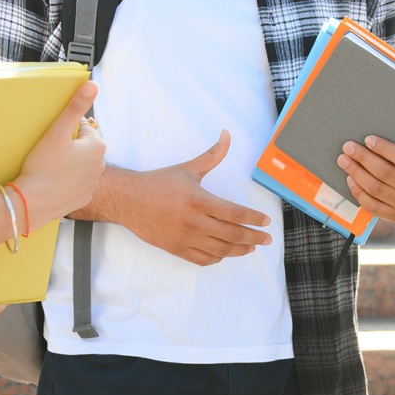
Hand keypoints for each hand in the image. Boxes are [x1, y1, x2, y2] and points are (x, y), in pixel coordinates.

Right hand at [13, 83, 104, 223]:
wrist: (32, 203)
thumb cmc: (43, 167)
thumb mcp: (57, 131)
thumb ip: (75, 107)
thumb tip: (92, 84)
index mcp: (97, 146)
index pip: (80, 127)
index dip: (63, 131)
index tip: (51, 140)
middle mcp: (101, 166)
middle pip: (81, 146)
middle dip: (67, 147)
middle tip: (48, 154)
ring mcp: (93, 184)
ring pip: (79, 165)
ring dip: (68, 164)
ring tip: (49, 168)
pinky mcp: (84, 198)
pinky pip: (75, 183)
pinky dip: (66, 181)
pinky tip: (53, 182)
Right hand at [91, 130, 271, 266]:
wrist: (128, 200)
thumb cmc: (158, 183)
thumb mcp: (187, 169)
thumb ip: (212, 155)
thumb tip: (227, 135)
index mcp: (199, 200)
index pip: (235, 213)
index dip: (254, 219)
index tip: (266, 221)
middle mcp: (193, 221)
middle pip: (233, 234)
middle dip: (254, 238)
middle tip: (266, 239)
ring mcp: (185, 238)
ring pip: (221, 250)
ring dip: (240, 250)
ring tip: (251, 248)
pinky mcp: (176, 249)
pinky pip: (203, 259)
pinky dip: (218, 258)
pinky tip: (225, 253)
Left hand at [340, 136, 394, 222]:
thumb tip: (369, 138)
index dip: (383, 148)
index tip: (367, 139)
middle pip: (385, 173)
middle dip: (363, 158)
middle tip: (348, 148)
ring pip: (376, 189)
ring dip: (356, 173)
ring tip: (344, 160)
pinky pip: (372, 205)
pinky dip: (358, 191)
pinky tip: (350, 179)